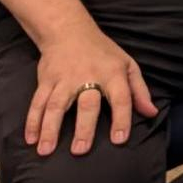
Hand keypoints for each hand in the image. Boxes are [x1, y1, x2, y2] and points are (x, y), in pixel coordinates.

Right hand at [25, 24, 155, 156]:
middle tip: (80, 151)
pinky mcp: (46, 80)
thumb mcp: (128, 65)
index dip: (121, 119)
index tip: (119, 140)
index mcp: (113, 74)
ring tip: (45, 150)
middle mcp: (88, 76)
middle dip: (83, 128)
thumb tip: (152, 113)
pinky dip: (32, 121)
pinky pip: (37, 102)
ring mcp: (64, 79)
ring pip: (56, 106)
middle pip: (86, 104)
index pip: (120, 98)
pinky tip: (30, 139)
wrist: (69, 31)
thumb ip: (139, 91)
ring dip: (49, 129)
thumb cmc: (104, 52)